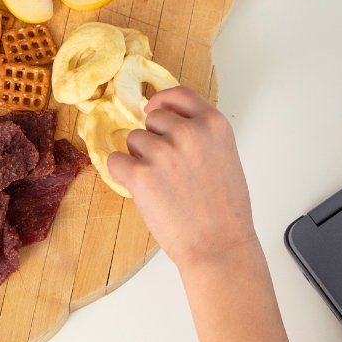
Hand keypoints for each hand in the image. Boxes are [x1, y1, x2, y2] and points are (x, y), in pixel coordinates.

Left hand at [108, 88, 256, 272]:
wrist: (219, 247)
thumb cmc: (225, 211)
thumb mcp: (224, 157)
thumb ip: (201, 135)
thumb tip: (169, 123)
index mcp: (214, 124)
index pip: (180, 94)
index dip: (163, 101)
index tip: (152, 108)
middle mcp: (189, 132)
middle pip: (153, 118)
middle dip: (154, 138)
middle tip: (168, 167)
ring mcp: (164, 152)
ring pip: (134, 139)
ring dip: (140, 157)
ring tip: (161, 184)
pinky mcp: (141, 174)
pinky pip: (115, 161)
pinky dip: (122, 173)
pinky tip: (141, 190)